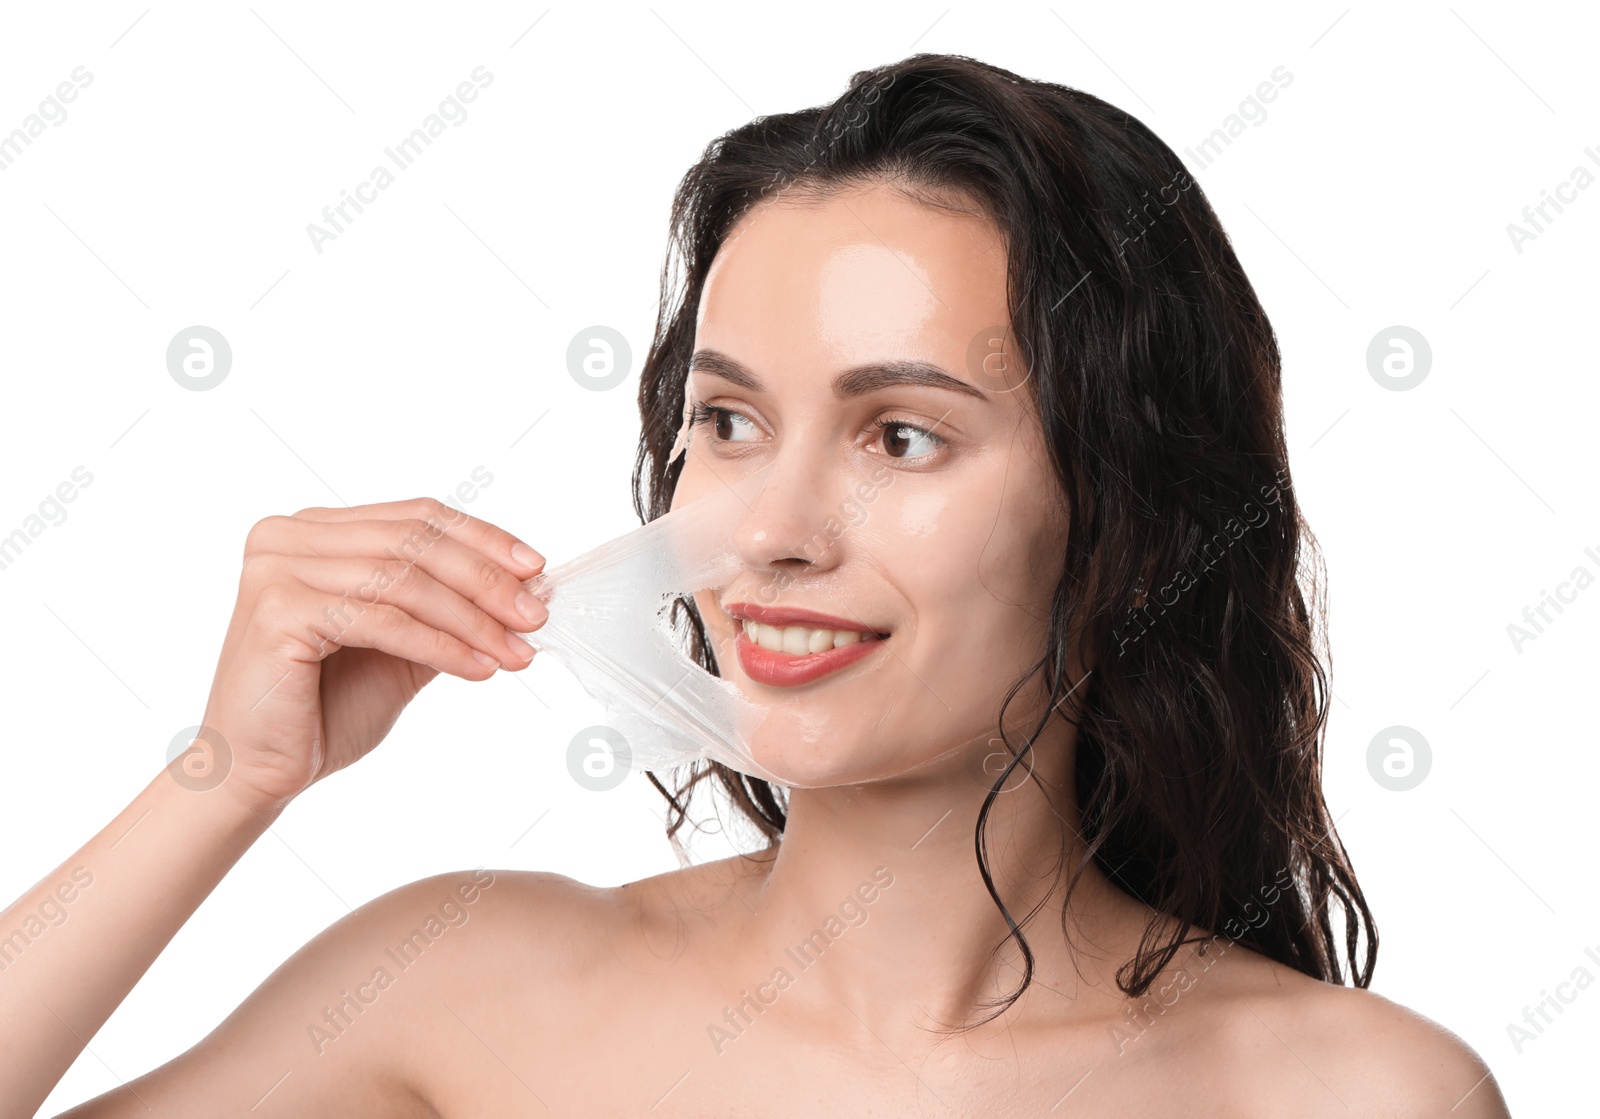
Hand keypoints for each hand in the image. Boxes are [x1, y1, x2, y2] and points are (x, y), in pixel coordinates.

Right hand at [192, 498, 547, 811]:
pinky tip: (478, 668)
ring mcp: (277, 568)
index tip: (537, 569)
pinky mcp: (277, 610)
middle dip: (487, 580)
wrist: (259, 772)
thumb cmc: (325, 708)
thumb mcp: (403, 647)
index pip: (417, 516)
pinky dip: (440, 646)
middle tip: (536, 616)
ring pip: (404, 580)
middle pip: (415, 541)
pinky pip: (383, 620)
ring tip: (516, 652)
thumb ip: (449, 610)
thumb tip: (526, 588)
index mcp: (316, 530)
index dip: (483, 539)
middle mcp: (290, 535)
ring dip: (472, 619)